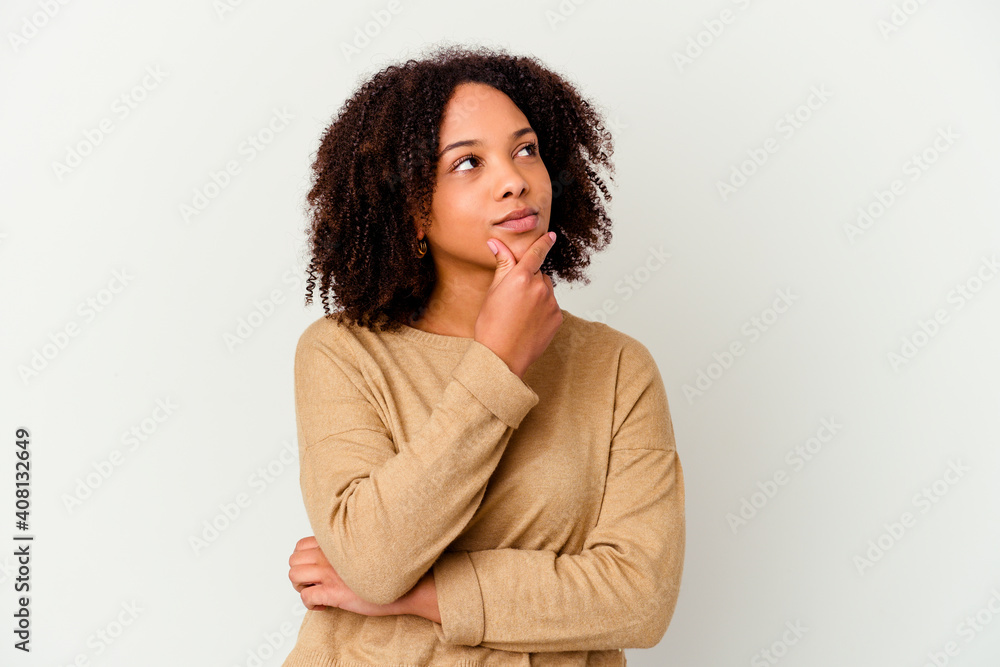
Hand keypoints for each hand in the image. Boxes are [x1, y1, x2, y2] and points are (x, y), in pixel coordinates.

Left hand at [288, 536, 401, 615]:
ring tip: (315, 592)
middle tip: (312, 582)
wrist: (403, 587)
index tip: (314, 569)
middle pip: (293, 560)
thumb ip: (344, 549)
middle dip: (299, 574)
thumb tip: (331, 558)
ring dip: (301, 587)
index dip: (303, 559)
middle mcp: (329, 555)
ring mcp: (330, 573)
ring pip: (294, 576)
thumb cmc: (386, 571)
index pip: (301, 545)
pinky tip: (323, 605)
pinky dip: (310, 603)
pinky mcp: (333, 593)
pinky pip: (306, 597)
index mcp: (336, 543)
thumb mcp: (363, 549)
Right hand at [476, 231, 562, 378]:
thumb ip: (501, 266)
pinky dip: (543, 310)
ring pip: (546, 290)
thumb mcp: (493, 292)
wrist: (502, 358)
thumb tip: (496, 244)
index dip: (544, 243)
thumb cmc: (491, 326)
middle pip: (539, 274)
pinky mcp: (557, 318)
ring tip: (520, 313)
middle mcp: (539, 287)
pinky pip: (551, 306)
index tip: (551, 236)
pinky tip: (528, 323)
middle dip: (529, 279)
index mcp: (520, 278)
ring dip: (537, 295)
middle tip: (513, 298)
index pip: (536, 253)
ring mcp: (551, 303)